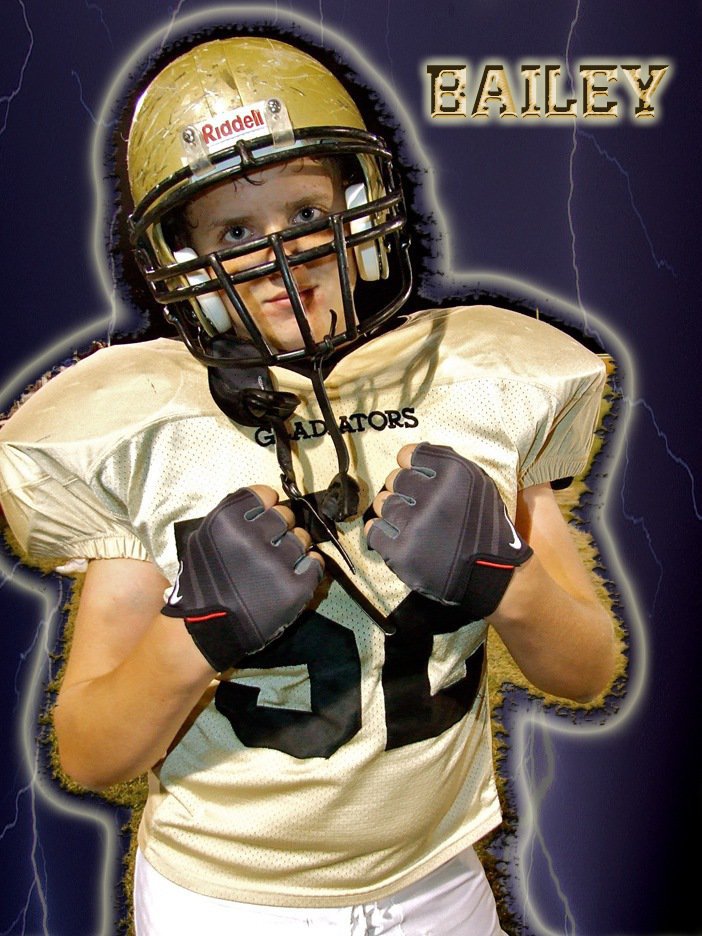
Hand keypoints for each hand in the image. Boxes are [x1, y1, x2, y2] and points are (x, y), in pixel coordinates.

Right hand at [162, 486, 323, 670]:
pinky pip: (315, 563)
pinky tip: (296, 572)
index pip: (264, 494)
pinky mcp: (294, 588)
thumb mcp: (204, 539)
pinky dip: (309, 565)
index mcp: (227, 522)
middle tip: (270, 544)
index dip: (266, 505)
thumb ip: (232, 517)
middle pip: (285, 515)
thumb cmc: (205, 582)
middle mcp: (252, 538)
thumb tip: (265, 501)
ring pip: (302, 538)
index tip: (263, 516)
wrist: (206, 629)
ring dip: (293, 548)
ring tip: (279, 564)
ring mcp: (276, 563)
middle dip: (279, 527)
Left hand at [365, 443, 532, 619]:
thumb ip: (446, 465)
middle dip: (403, 490)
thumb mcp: (478, 484)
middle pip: (395, 479)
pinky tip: (395, 537)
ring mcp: (415, 525)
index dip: (410, 465)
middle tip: (416, 506)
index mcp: (455, 474)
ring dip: (393, 512)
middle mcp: (433, 495)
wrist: (492, 574)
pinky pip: (374, 531)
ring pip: (383, 503)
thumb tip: (408, 457)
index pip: (409, 454)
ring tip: (409, 524)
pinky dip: (381, 533)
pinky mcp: (401, 552)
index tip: (415, 477)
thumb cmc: (484, 527)